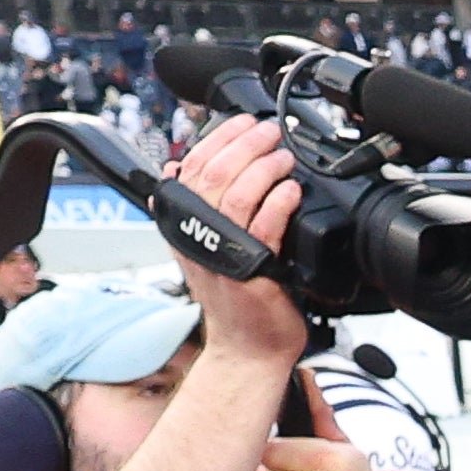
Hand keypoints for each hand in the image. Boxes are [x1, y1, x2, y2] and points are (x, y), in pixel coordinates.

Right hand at [163, 114, 307, 369]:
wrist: (248, 350)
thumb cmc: (237, 300)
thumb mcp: (208, 247)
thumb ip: (196, 208)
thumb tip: (178, 167)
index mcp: (181, 223)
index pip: (193, 166)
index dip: (219, 138)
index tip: (244, 121)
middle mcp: (195, 235)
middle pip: (213, 174)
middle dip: (243, 144)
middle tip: (269, 131)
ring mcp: (221, 254)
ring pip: (235, 194)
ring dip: (262, 167)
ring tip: (283, 155)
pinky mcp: (250, 271)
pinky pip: (263, 228)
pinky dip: (277, 203)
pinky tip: (291, 190)